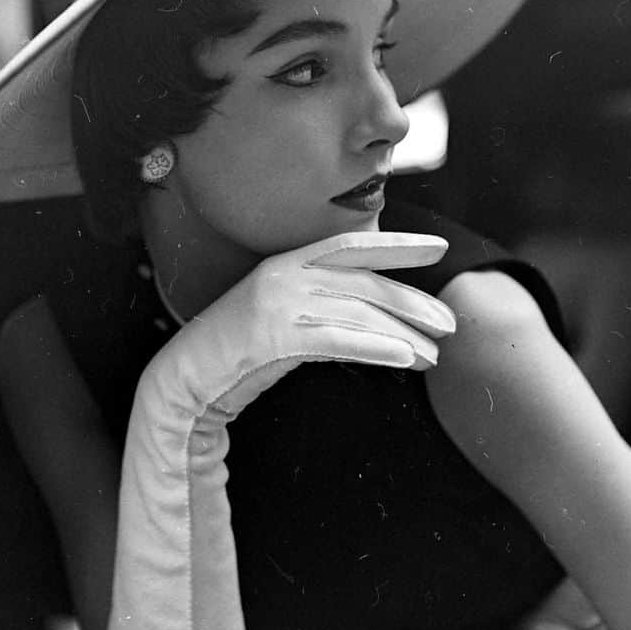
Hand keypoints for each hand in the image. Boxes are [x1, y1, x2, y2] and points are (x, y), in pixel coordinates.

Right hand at [104, 231, 456, 629]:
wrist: (181, 385)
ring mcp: (277, 300)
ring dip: (403, 332)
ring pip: (357, 310)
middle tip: (449, 323)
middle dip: (412, 302)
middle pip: (365, 282)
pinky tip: (405, 359)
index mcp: (287, 262)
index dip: (397, 244)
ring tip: (435, 353)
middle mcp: (284, 273)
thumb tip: (378, 321)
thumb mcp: (286, 325)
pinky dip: (376, 347)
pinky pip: (337, 338)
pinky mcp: (272, 333)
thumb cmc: (237, 358)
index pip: (352, 245)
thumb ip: (324, 312)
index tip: (438, 248)